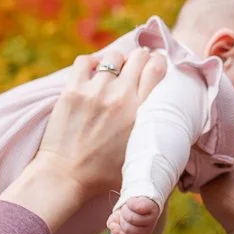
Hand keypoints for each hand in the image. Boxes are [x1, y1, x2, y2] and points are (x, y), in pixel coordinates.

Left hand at [32, 50, 167, 200]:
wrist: (66, 176)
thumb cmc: (104, 173)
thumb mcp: (140, 153)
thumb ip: (153, 132)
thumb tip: (166, 121)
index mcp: (141, 112)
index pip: (156, 68)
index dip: (158, 61)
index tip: (155, 63)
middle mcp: (121, 96)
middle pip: (138, 57)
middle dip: (140, 58)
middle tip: (136, 66)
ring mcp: (95, 91)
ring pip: (113, 57)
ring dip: (116, 61)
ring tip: (113, 72)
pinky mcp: (72, 91)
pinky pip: (84, 61)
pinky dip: (91, 62)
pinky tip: (93, 72)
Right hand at [107, 196, 161, 233]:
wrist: (140, 196)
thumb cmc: (128, 209)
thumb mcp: (117, 217)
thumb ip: (113, 223)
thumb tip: (112, 224)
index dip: (119, 233)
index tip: (113, 225)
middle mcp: (147, 230)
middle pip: (128, 229)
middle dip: (122, 218)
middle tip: (124, 211)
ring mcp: (152, 220)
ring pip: (132, 219)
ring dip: (125, 209)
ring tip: (128, 206)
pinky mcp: (153, 208)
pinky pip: (139, 208)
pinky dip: (131, 203)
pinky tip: (131, 201)